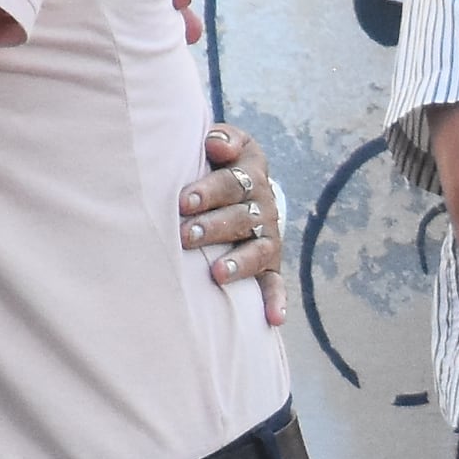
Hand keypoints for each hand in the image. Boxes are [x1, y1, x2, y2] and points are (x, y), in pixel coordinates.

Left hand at [184, 122, 283, 322]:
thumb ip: (222, 139)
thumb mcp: (225, 144)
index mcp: (251, 174)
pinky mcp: (270, 265)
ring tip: (217, 274)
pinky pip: (276, 284)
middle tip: (186, 236)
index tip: (182, 202)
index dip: (209, 191)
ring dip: (239, 263)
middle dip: (214, 227)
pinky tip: (273, 319)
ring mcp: (268, 237)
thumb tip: (215, 144)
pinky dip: (276, 301)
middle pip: (242, 217)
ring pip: (258, 251)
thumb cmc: (220, 164)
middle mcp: (264, 206)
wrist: (244, 187)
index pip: (233, 181)